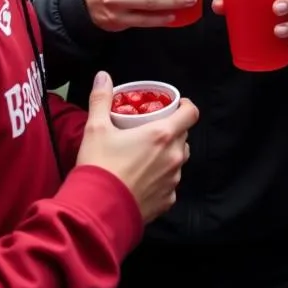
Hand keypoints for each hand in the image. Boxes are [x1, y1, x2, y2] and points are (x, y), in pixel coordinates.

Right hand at [76, 72, 198, 222]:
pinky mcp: (167, 202)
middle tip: (151, 129)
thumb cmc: (99, 166)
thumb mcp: (96, 128)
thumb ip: (101, 99)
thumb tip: (102, 75)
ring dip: (168, 154)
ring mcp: (172, 181)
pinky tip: (143, 179)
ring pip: (178, 160)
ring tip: (147, 155)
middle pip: (183, 136)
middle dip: (172, 130)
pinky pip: (170, 184)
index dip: (185, 106)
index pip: (190, 113)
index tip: (174, 106)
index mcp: (162, 135)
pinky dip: (161, 178)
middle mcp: (173, 157)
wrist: (97, 211)